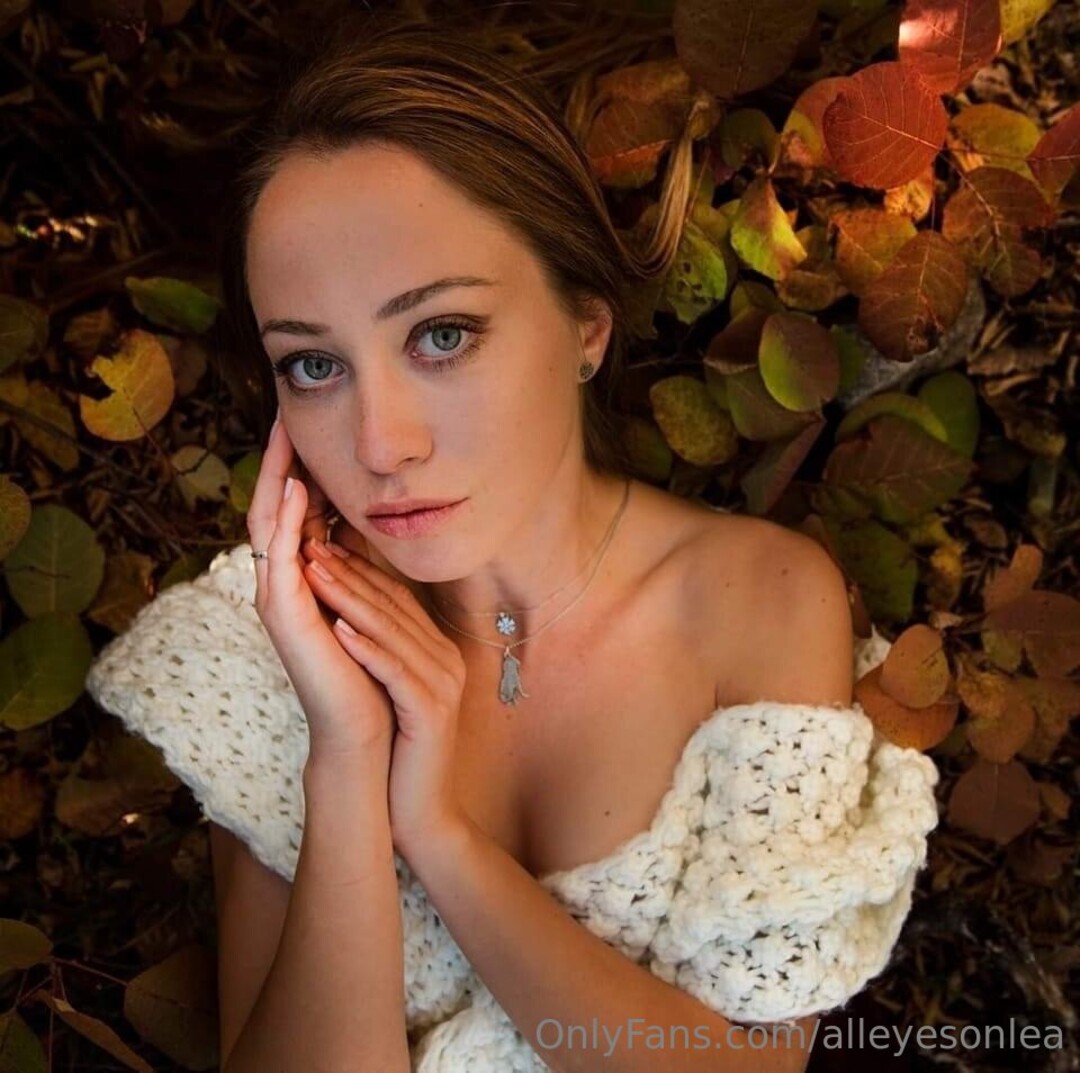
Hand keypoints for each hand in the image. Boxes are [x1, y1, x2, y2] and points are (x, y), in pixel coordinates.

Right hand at [246, 408, 395, 760]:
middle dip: (279, 463)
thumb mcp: (369, 602)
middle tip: (284, 415)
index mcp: (303, 581)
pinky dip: (285, 524)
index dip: (297, 469)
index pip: (293, 512)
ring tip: (283, 436)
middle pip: (272, 510)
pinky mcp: (285, 619)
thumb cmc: (372, 667)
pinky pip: (279, 559)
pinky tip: (297, 491)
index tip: (305, 426)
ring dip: (275, 481)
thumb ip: (359, 567)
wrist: (369, 726)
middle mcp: (283, 586)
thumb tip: (367, 524)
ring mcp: (279, 601)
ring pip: (267, 527)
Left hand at [296, 537, 469, 858]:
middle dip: (347, 572)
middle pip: (392, 606)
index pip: (395, 597)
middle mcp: (446, 659)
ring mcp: (443, 684)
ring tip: (312, 572)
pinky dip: (366, 648)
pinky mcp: (431, 711)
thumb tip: (343, 608)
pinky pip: (395, 671)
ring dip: (349, 598)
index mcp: (437, 649)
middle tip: (308, 544)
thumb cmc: (396, 750)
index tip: (317, 543)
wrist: (418, 812)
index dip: (356, 568)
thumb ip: (379, 648)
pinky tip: (336, 628)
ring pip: (391, 631)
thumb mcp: (388, 689)